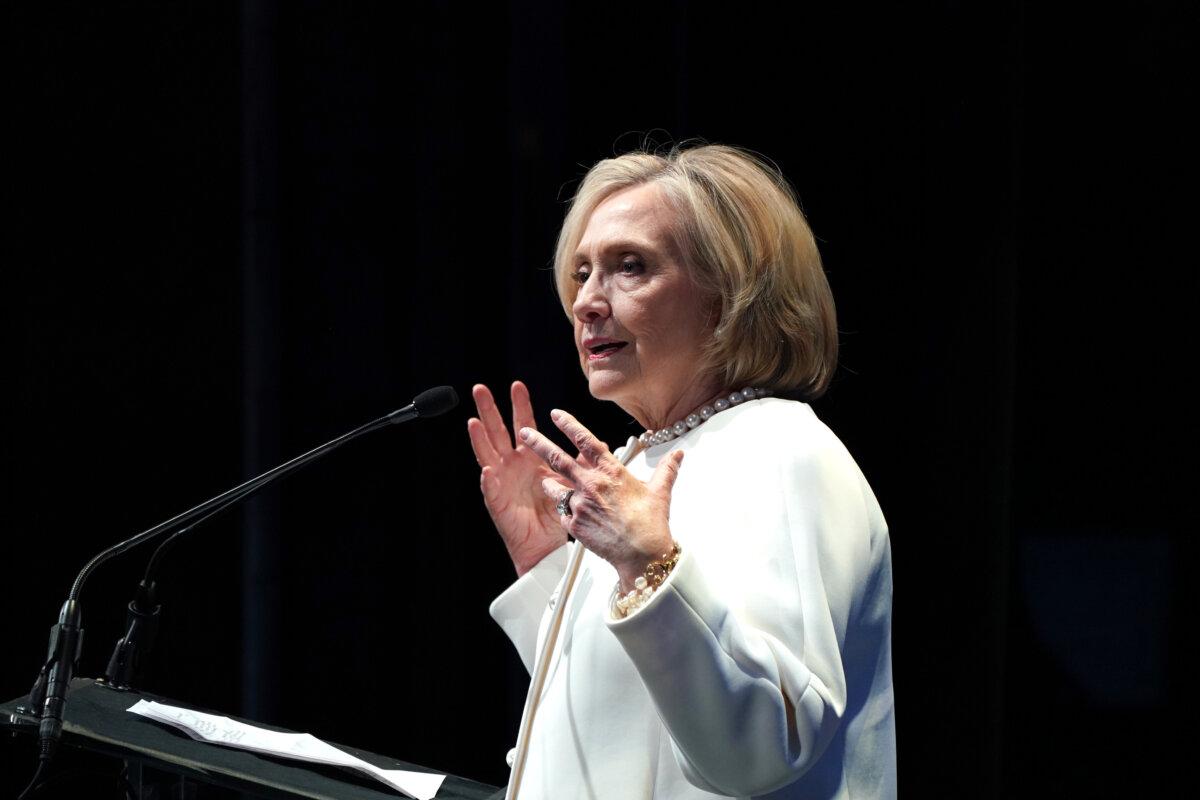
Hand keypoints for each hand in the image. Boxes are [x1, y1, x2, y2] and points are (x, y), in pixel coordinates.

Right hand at [467, 382, 567, 574]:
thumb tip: (595, 443)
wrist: (546, 545)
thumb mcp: (566, 481)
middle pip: (497, 431)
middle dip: (489, 410)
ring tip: (474, 421)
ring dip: (479, 438)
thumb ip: (576, 462)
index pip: (522, 425)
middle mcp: (511, 464)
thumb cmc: (553, 512)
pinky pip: (490, 489)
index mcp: (527, 457)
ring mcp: (500, 481)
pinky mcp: (497, 502)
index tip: (517, 385)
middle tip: (481, 389)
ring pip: (487, 454)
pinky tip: (487, 469)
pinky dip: (489, 479)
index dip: (519, 406)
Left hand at [518, 409, 684, 591]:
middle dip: (538, 444)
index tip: (555, 415)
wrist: (642, 556)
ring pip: (554, 487)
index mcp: (611, 472)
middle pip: (558, 458)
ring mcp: (580, 504)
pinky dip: (565, 510)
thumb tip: (677, 456)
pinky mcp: (573, 524)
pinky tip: (571, 513)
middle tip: (524, 433)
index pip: (585, 440)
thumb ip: (666, 470)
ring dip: (549, 483)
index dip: (568, 424)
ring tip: (546, 482)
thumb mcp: (659, 492)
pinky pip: (563, 513)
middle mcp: (591, 484)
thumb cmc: (650, 525)